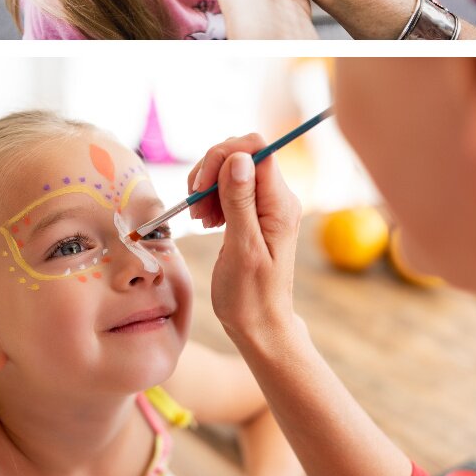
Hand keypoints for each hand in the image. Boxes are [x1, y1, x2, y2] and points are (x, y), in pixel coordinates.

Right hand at [189, 134, 303, 347]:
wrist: (259, 325)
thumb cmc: (251, 296)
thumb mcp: (242, 249)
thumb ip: (240, 202)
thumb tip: (238, 158)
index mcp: (280, 204)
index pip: (256, 150)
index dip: (224, 156)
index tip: (201, 187)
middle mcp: (277, 199)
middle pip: (242, 154)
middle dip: (211, 170)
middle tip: (196, 207)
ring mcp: (266, 206)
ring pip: (232, 168)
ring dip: (207, 186)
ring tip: (200, 218)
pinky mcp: (253, 214)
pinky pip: (230, 188)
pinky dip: (211, 197)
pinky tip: (206, 221)